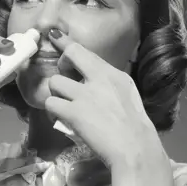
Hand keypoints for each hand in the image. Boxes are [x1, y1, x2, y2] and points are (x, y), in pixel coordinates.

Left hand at [44, 30, 166, 171]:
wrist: (135, 149)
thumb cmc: (135, 129)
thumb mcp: (128, 96)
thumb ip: (109, 85)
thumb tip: (93, 82)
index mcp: (114, 74)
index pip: (86, 51)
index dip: (66, 43)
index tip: (54, 36)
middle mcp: (99, 78)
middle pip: (69, 56)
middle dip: (61, 65)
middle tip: (65, 81)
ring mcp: (85, 94)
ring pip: (55, 82)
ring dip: (56, 93)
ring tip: (63, 105)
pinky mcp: (74, 112)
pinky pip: (51, 103)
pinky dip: (52, 110)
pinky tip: (61, 118)